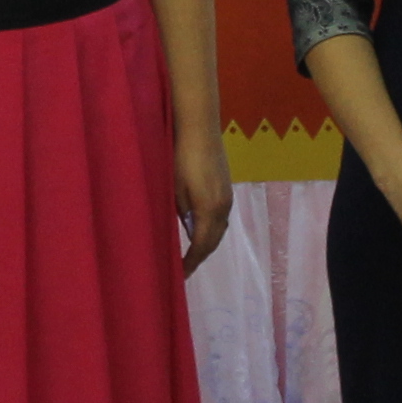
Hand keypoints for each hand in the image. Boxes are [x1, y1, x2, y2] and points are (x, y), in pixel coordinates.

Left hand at [174, 128, 232, 278]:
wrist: (199, 127)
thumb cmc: (180, 157)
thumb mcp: (174, 189)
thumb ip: (182, 214)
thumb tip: (186, 232)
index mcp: (209, 210)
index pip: (201, 246)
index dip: (191, 262)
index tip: (180, 275)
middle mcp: (223, 206)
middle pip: (214, 240)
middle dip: (200, 256)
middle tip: (185, 268)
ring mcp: (227, 196)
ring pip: (220, 229)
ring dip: (207, 242)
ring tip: (192, 252)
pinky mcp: (226, 186)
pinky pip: (221, 217)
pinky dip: (211, 228)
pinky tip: (200, 228)